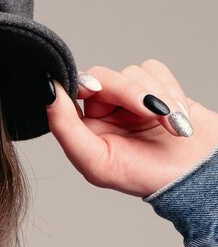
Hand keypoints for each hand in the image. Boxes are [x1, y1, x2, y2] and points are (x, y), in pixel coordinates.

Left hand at [46, 60, 217, 196]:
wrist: (196, 177)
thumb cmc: (144, 176)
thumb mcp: (95, 161)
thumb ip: (65, 127)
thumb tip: (49, 92)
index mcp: (83, 127)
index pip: (72, 92)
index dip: (83, 84)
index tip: (94, 90)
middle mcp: (103, 111)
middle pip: (102, 77)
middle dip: (129, 92)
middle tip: (152, 112)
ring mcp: (129, 99)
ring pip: (132, 72)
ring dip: (157, 97)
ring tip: (171, 126)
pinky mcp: (156, 87)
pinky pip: (154, 69)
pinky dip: (170, 90)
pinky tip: (177, 116)